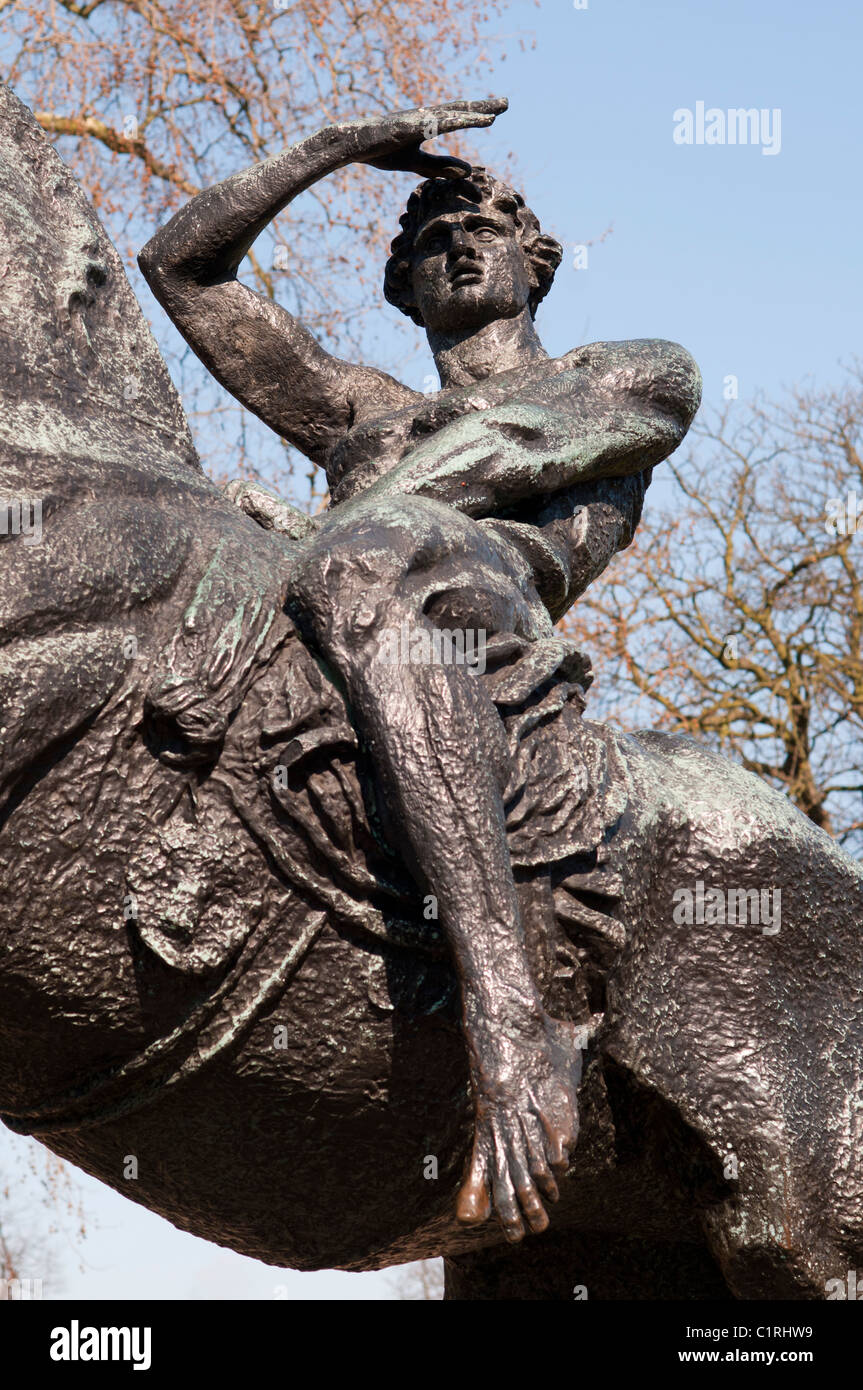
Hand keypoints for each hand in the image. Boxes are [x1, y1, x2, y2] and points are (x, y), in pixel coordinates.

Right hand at [358, 97, 506, 179]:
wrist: (354, 145)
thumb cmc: (381, 150)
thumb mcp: (416, 163)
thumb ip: (440, 167)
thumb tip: (466, 173)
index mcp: (426, 124)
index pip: (456, 117)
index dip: (476, 115)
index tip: (495, 115)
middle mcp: (425, 117)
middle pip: (460, 110)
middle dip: (483, 106)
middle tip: (506, 103)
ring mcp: (418, 119)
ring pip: (452, 115)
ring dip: (474, 113)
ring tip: (495, 114)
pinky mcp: (411, 126)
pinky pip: (437, 124)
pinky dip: (456, 122)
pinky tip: (468, 121)